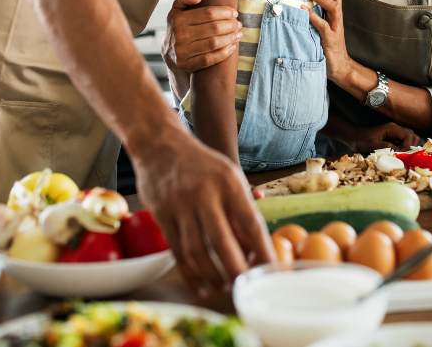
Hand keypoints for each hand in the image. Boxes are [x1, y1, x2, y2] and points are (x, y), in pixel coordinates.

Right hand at [132, 136, 273, 294]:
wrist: (160, 144)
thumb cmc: (203, 165)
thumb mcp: (230, 176)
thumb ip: (242, 209)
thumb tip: (256, 247)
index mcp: (228, 182)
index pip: (250, 222)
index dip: (262, 250)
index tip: (271, 270)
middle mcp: (204, 193)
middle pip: (223, 243)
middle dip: (236, 271)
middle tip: (245, 285)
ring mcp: (180, 205)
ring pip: (198, 252)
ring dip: (213, 276)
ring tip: (225, 287)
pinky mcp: (162, 215)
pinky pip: (177, 252)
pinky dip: (191, 274)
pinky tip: (202, 285)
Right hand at [165, 0, 240, 72]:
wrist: (169, 53)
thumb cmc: (179, 27)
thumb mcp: (177, 9)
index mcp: (178, 19)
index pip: (208, 13)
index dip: (224, 12)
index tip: (234, 13)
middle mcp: (179, 35)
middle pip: (213, 28)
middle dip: (230, 25)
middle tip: (238, 24)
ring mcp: (182, 51)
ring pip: (213, 43)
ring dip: (230, 38)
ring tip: (238, 34)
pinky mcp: (187, 64)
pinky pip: (209, 59)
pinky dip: (223, 53)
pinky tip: (232, 47)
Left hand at [303, 0, 351, 81]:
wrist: (340, 67)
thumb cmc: (328, 45)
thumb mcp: (322, 26)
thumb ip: (316, 13)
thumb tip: (300, 1)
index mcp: (335, 13)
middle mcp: (337, 17)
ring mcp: (335, 28)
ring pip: (334, 6)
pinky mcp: (331, 39)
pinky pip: (323, 25)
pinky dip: (313, 16)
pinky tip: (303, 10)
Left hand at [349, 122, 421, 152]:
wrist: (353, 137)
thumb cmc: (361, 140)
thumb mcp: (373, 145)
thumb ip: (387, 148)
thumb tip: (400, 152)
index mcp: (392, 128)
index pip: (408, 136)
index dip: (408, 146)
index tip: (403, 155)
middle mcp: (395, 129)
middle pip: (412, 136)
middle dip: (411, 147)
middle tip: (405, 156)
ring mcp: (394, 134)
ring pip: (409, 140)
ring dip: (408, 148)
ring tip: (402, 157)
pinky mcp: (392, 139)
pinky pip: (402, 143)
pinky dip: (403, 150)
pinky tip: (398, 156)